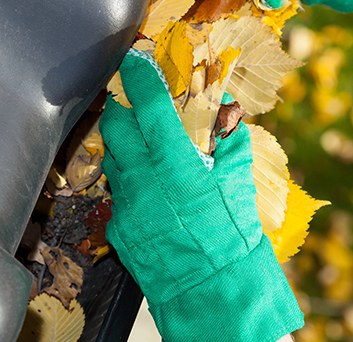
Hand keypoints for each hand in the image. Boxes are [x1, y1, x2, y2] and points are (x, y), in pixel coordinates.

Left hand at [99, 50, 303, 341]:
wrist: (215, 292)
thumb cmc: (233, 236)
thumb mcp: (239, 182)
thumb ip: (230, 140)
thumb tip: (225, 111)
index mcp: (176, 161)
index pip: (148, 104)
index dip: (138, 77)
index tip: (134, 60)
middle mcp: (144, 179)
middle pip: (116, 126)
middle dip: (122, 109)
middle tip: (133, 102)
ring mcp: (127, 204)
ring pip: (113, 159)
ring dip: (125, 147)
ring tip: (144, 146)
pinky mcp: (118, 228)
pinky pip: (118, 194)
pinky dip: (130, 183)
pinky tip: (148, 189)